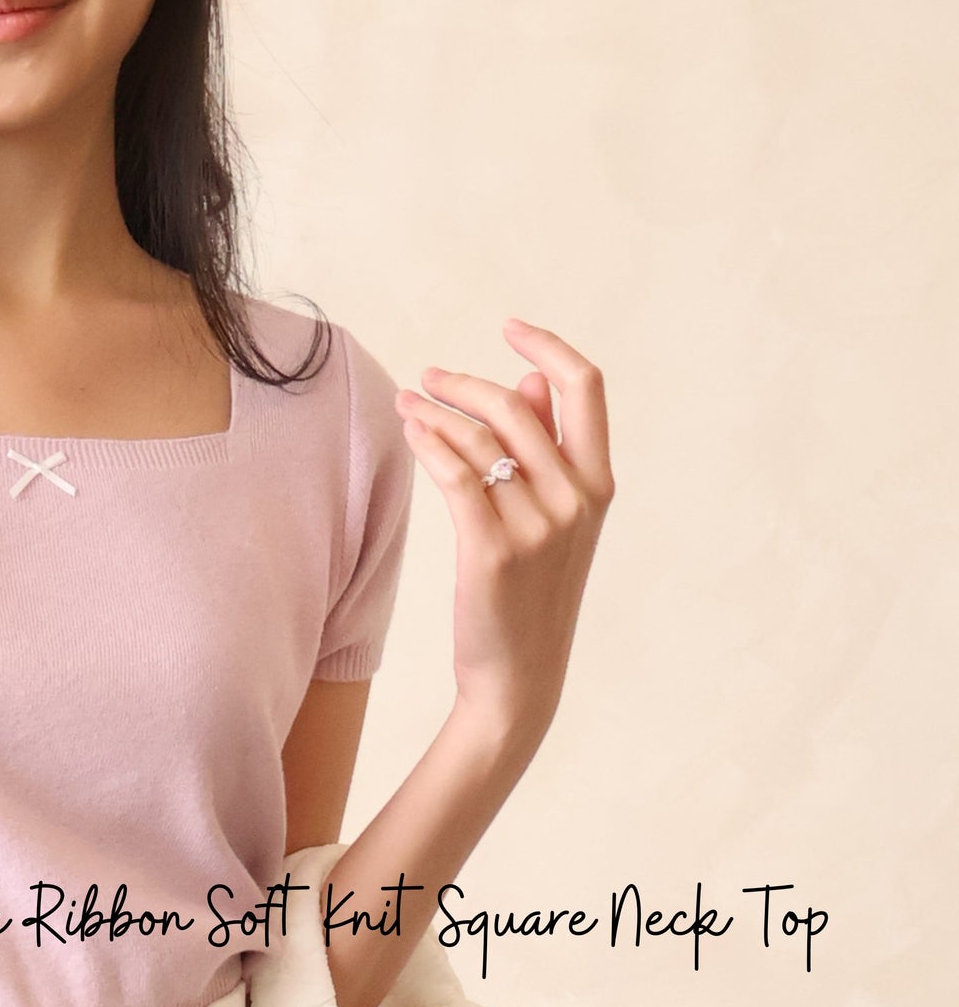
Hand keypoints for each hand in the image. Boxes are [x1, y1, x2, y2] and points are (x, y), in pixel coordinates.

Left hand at [395, 319, 612, 746]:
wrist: (519, 678)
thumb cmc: (532, 595)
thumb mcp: (556, 521)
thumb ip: (547, 451)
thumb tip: (529, 383)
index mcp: (598, 484)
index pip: (587, 387)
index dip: (548, 346)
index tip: (508, 328)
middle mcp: (576, 500)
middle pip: (518, 405)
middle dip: (466, 382)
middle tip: (428, 377)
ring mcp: (537, 526)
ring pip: (480, 439)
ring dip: (435, 412)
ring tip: (407, 404)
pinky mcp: (491, 551)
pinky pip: (455, 475)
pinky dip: (428, 443)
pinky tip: (410, 432)